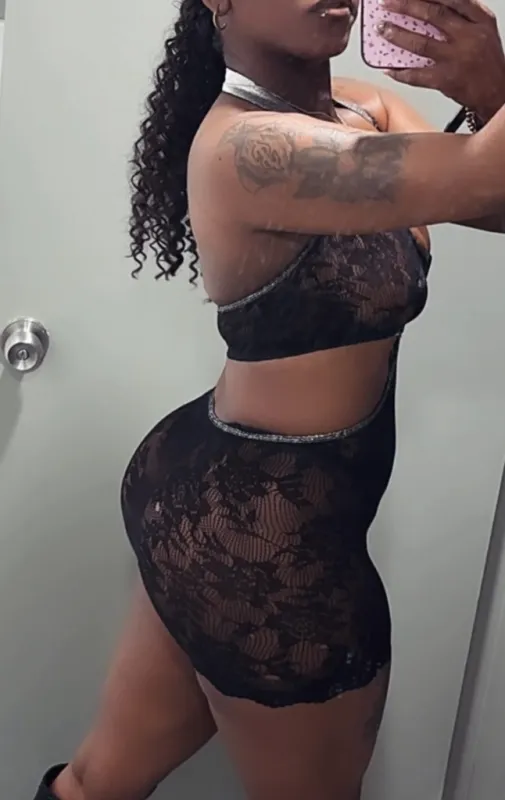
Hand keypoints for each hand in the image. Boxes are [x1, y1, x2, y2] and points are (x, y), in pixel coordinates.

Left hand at [378, 0, 504, 120]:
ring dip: (398, 35)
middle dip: (406, 7)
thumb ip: (465, 17)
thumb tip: (432, 8)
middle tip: (387, 3)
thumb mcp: (485, 31)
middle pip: (433, 16)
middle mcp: (469, 36)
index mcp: (481, 20)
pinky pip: (418, 75)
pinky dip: (401, 72)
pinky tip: (388, 68)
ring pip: (421, 43)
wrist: (498, 93)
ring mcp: (456, 58)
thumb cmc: (488, 63)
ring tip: (382, 29)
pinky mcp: (446, 80)